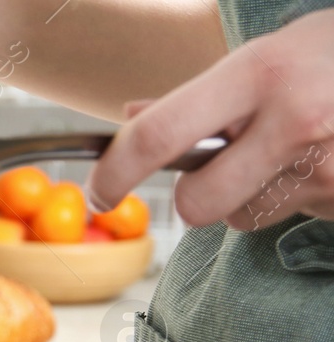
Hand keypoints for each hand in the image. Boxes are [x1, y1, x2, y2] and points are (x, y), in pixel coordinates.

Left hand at [88, 8, 333, 229]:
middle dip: (193, 199)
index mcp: (261, 73)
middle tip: (210, 175)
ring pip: (245, 217)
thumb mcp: (271, 53)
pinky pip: (295, 216)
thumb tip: (131, 116)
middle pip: (198, 204)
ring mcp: (328, 165)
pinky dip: (297, 197)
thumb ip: (201, 94)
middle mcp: (293, 121)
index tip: (101, 190)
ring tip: (291, 150)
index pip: (159, 134)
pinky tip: (325, 159)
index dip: (116, 171)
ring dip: (252, 196)